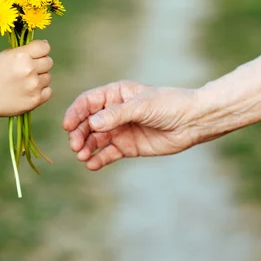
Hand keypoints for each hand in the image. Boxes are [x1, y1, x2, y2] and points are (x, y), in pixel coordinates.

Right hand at [0, 40, 52, 128]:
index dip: (41, 50)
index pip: (45, 47)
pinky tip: (29, 91)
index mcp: (21, 56)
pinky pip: (48, 91)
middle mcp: (29, 70)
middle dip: (41, 64)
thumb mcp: (5, 55)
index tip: (37, 54)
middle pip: (49, 62)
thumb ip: (24, 51)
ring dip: (40, 78)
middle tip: (28, 70)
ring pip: (48, 77)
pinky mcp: (35, 100)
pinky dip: (41, 91)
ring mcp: (33, 86)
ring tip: (25, 82)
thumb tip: (43, 47)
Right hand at [62, 80, 198, 170]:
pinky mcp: (127, 147)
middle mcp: (114, 112)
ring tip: (82, 157)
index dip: (75, 113)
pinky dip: (99, 159)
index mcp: (115, 94)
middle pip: (88, 123)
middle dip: (79, 134)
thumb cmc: (169, 105)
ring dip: (86, 148)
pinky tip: (92, 165)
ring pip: (95, 139)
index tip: (67, 126)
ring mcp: (120, 130)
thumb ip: (116, 115)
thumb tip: (92, 123)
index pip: (88, 103)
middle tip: (75, 146)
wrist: (193, 122)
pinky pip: (108, 153)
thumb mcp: (142, 106)